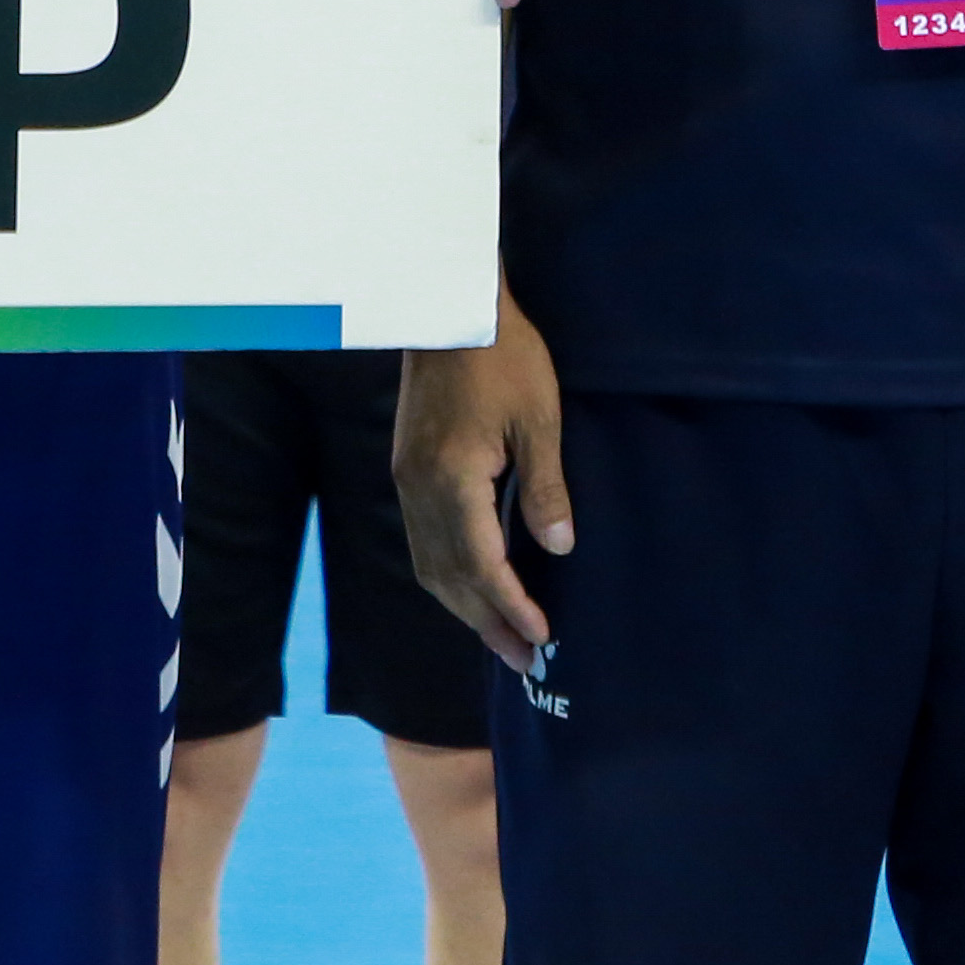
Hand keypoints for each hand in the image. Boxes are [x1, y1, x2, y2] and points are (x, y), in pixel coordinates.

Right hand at [397, 290, 569, 664]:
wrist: (448, 305)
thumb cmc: (503, 353)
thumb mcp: (538, 416)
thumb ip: (545, 487)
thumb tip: (558, 549)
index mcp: (452, 477)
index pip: (482, 564)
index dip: (511, 606)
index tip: (541, 637)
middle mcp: (419, 488)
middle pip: (449, 577)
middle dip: (486, 622)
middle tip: (523, 660)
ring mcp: (406, 480)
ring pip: (430, 564)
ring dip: (464, 606)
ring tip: (499, 636)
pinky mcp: (406, 469)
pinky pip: (423, 541)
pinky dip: (448, 575)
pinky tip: (472, 586)